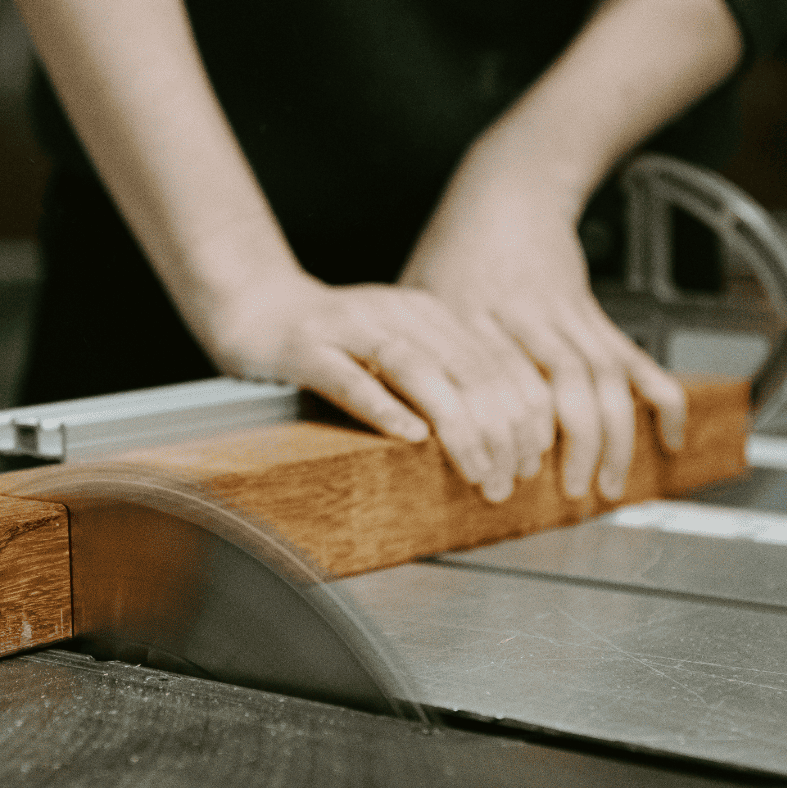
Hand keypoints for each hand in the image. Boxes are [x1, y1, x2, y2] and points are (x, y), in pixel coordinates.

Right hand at [206, 269, 556, 501]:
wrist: (255, 305)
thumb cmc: (330, 339)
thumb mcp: (399, 349)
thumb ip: (443, 376)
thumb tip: (503, 434)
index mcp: (429, 313)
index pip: (494, 363)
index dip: (521, 416)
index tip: (531, 462)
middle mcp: (398, 313)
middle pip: (467, 370)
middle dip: (497, 432)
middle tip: (508, 482)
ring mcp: (351, 328)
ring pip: (420, 373)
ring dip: (456, 426)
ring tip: (476, 470)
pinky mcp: (307, 347)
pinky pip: (350, 378)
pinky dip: (384, 406)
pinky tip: (410, 436)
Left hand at [400, 163, 685, 500]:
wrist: (509, 190)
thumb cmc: (453, 249)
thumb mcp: (415, 294)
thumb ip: (409, 351)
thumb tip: (391, 415)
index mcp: (469, 313)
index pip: (492, 380)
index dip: (504, 432)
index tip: (505, 474)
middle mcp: (522, 314)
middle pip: (558, 383)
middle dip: (570, 444)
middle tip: (567, 494)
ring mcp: (564, 312)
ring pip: (601, 376)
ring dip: (613, 435)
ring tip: (609, 483)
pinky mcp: (593, 313)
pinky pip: (631, 359)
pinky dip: (658, 397)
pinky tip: (668, 434)